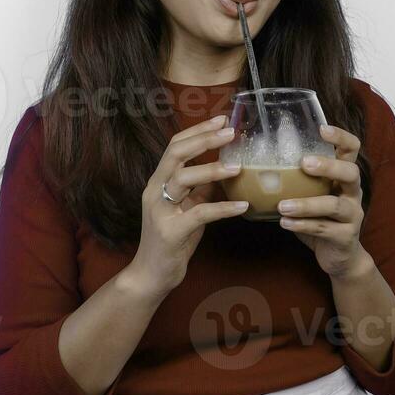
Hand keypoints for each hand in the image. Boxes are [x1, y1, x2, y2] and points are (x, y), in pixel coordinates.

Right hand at [128, 115, 249, 296]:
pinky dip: (223, 207)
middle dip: (203, 139)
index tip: (221, 119)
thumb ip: (201, 190)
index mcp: (159, 182)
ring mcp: (160, 210)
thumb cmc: (172, 240)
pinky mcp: (171, 231)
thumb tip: (224, 170)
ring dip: (212, 169)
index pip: (175, 146)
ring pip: (183, 178)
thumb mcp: (188, 209)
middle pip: (175, 153)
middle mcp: (155, 191)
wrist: (152, 275)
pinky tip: (243, 205)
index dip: (197, 130)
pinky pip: (200, 213)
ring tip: (238, 167)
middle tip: (231, 132)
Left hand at [277, 123, 367, 276]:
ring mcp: (353, 215)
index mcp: (345, 177)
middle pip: (350, 172)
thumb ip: (295, 180)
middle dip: (328, 166)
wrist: (339, 256)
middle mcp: (353, 192)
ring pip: (334, 205)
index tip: (321, 128)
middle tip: (304, 163)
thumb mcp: (311, 195)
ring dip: (307, 204)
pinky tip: (284, 223)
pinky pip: (324, 229)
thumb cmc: (320, 219)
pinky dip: (303, 225)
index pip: (352, 149)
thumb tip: (254, 162)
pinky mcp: (346, 237)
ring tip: (282, 206)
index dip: (341, 136)